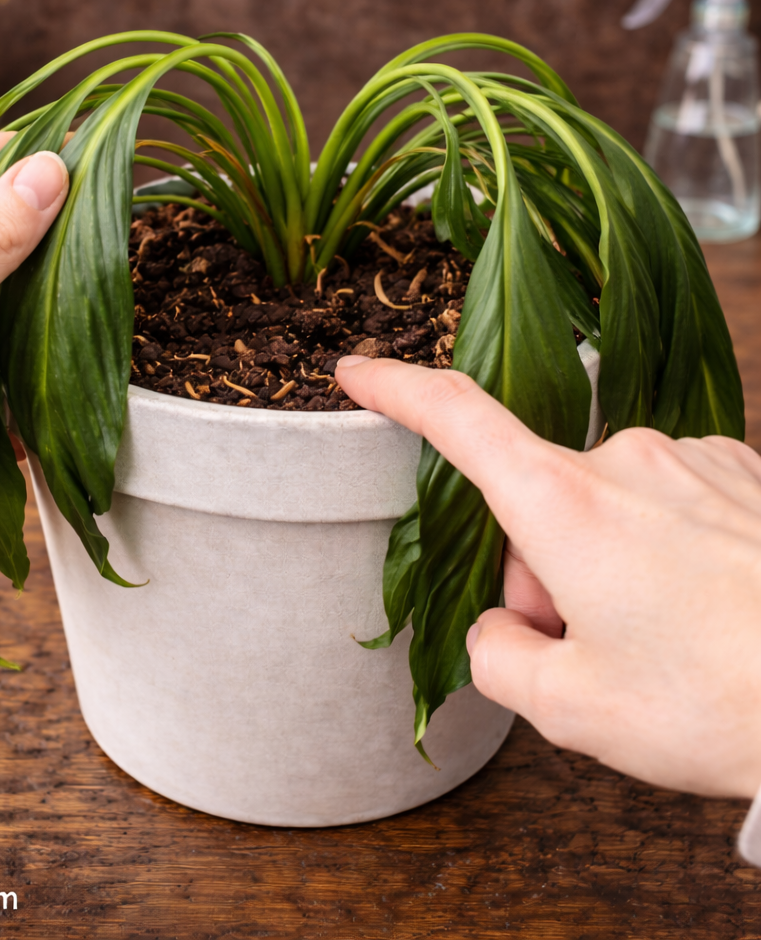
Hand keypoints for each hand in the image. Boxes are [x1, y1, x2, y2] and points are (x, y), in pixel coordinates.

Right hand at [336, 355, 760, 799]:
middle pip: (535, 504)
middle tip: (593, 652)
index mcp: (567, 503)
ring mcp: (694, 459)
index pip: (458, 418)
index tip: (358, 371)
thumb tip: (500, 625)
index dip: (397, 390)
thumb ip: (495, 658)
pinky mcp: (745, 471)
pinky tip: (708, 609)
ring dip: (604, 566)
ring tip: (668, 639)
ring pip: (603, 507)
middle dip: (541, 575)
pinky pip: (666, 500)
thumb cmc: (720, 704)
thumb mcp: (570, 708)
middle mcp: (627, 458)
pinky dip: (661, 549)